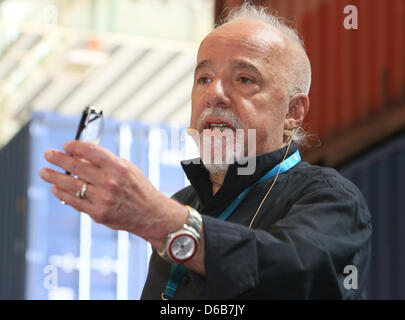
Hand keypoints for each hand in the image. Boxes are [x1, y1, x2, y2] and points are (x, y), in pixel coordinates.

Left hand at [39, 141, 187, 248]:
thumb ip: (106, 162)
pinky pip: (74, 201)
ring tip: (44, 171)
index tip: (66, 145)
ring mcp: (103, 199)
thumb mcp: (128, 168)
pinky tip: (55, 188)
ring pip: (71, 185)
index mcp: (118, 167)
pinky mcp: (98, 213)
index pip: (90, 151)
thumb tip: (81, 154)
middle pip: (77, 166)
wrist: (150, 214)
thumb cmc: (138, 188)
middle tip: (48, 154)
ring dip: (54, 177)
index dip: (75, 146)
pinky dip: (62, 193)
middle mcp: (110, 182)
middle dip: (59, 159)